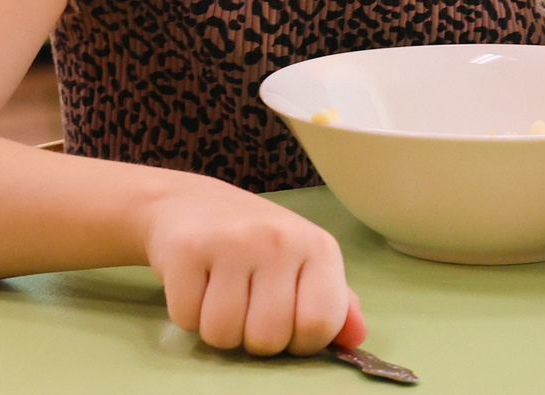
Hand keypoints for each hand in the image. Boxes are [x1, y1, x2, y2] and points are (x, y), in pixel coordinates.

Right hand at [141, 173, 364, 356]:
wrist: (189, 202)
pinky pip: (187, 319)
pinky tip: (196, 283)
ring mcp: (232, 241)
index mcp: (318, 246)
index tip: (288, 325)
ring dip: (218, 328)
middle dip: (254, 339)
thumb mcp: (303, 263)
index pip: (320, 324)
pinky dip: (187, 314)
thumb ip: (335, 303)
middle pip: (268, 338)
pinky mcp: (187, 248)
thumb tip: (357, 337)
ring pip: (223, 335)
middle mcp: (280, 239)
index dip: (301, 341)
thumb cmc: (255, 242)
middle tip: (247, 306)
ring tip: (220, 293)